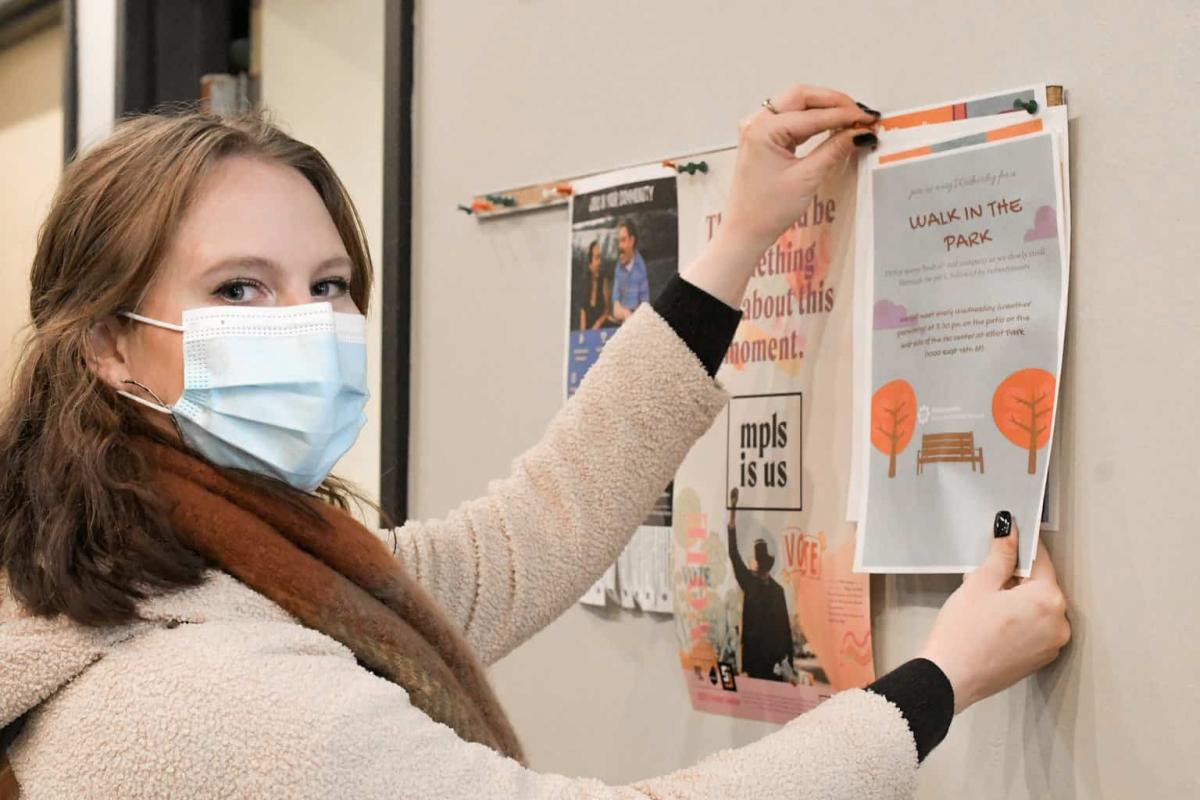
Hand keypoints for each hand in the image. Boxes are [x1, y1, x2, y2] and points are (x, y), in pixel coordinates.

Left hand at [681, 85, 877, 307]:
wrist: (746, 231)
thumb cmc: (768, 210)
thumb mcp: (806, 178)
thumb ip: (834, 150)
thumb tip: (860, 133)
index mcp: (763, 130)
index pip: (812, 115)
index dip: (844, 115)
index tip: (869, 119)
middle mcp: (756, 122)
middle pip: (802, 96)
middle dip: (834, 102)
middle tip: (861, 114)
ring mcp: (758, 128)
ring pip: (797, 104)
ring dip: (825, 108)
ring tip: (852, 119)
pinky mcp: (764, 138)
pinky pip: (792, 118)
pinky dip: (814, 119)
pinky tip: (833, 125)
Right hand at [918, 517, 1070, 713]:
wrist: (951, 677)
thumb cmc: (963, 632)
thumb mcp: (979, 583)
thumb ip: (1001, 555)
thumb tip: (1010, 533)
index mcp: (1047, 599)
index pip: (1040, 559)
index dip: (1021, 545)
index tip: (1009, 538)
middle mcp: (1059, 623)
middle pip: (1040, 585)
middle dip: (1015, 577)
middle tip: (984, 580)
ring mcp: (1052, 644)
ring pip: (1037, 607)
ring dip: (1017, 599)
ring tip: (985, 605)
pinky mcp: (1040, 659)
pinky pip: (1035, 628)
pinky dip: (1019, 619)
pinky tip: (992, 622)